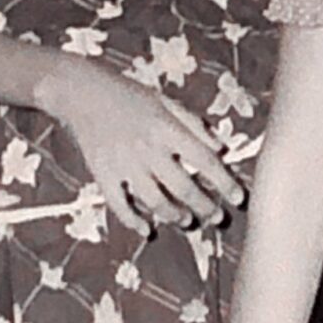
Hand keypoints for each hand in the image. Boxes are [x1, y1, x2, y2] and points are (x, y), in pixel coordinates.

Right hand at [56, 62, 244, 235]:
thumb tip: (221, 148)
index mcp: (167, 129)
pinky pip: (119, 205)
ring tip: (188, 222)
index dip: (224, 182)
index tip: (239, 197)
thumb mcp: (166, 101)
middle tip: (218, 218)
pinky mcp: (102, 174)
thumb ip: (194, 124)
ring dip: (174, 215)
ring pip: (154, 200)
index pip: (204, 160)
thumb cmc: (130, 95)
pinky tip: (146, 230)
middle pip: (182, 186)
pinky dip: (132, 220)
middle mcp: (148, 149)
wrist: (83, 92)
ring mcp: (124, 164)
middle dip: (204, 206)